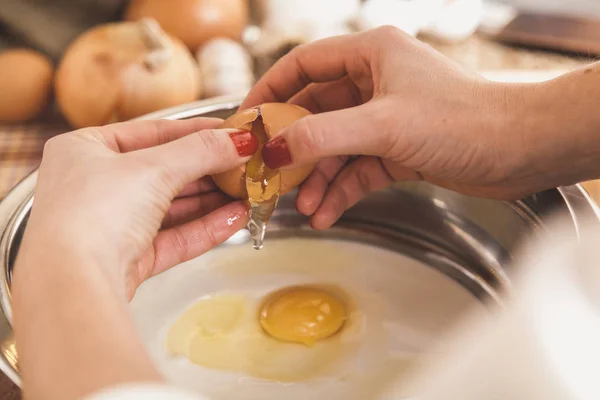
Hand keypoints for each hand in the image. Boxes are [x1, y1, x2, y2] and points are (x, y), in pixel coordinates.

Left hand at [23, 118, 256, 297]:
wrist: (73, 283)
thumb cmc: (93, 213)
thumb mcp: (153, 169)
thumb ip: (201, 151)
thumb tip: (239, 140)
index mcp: (86, 149)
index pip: (152, 132)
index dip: (197, 132)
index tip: (231, 132)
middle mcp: (95, 186)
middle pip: (165, 171)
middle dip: (209, 171)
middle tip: (245, 165)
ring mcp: (111, 225)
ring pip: (172, 208)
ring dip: (212, 201)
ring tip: (247, 193)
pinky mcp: (127, 258)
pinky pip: (173, 236)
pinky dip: (205, 227)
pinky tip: (235, 219)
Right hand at [242, 26, 538, 228]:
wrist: (518, 151)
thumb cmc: (464, 119)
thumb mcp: (382, 125)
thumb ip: (323, 136)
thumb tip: (274, 148)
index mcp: (370, 56)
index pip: (304, 65)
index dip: (271, 90)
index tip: (247, 118)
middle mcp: (374, 83)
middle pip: (315, 113)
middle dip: (293, 147)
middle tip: (269, 173)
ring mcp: (384, 118)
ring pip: (334, 147)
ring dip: (317, 178)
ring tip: (302, 206)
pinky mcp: (396, 149)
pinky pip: (355, 169)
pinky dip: (340, 190)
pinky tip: (326, 211)